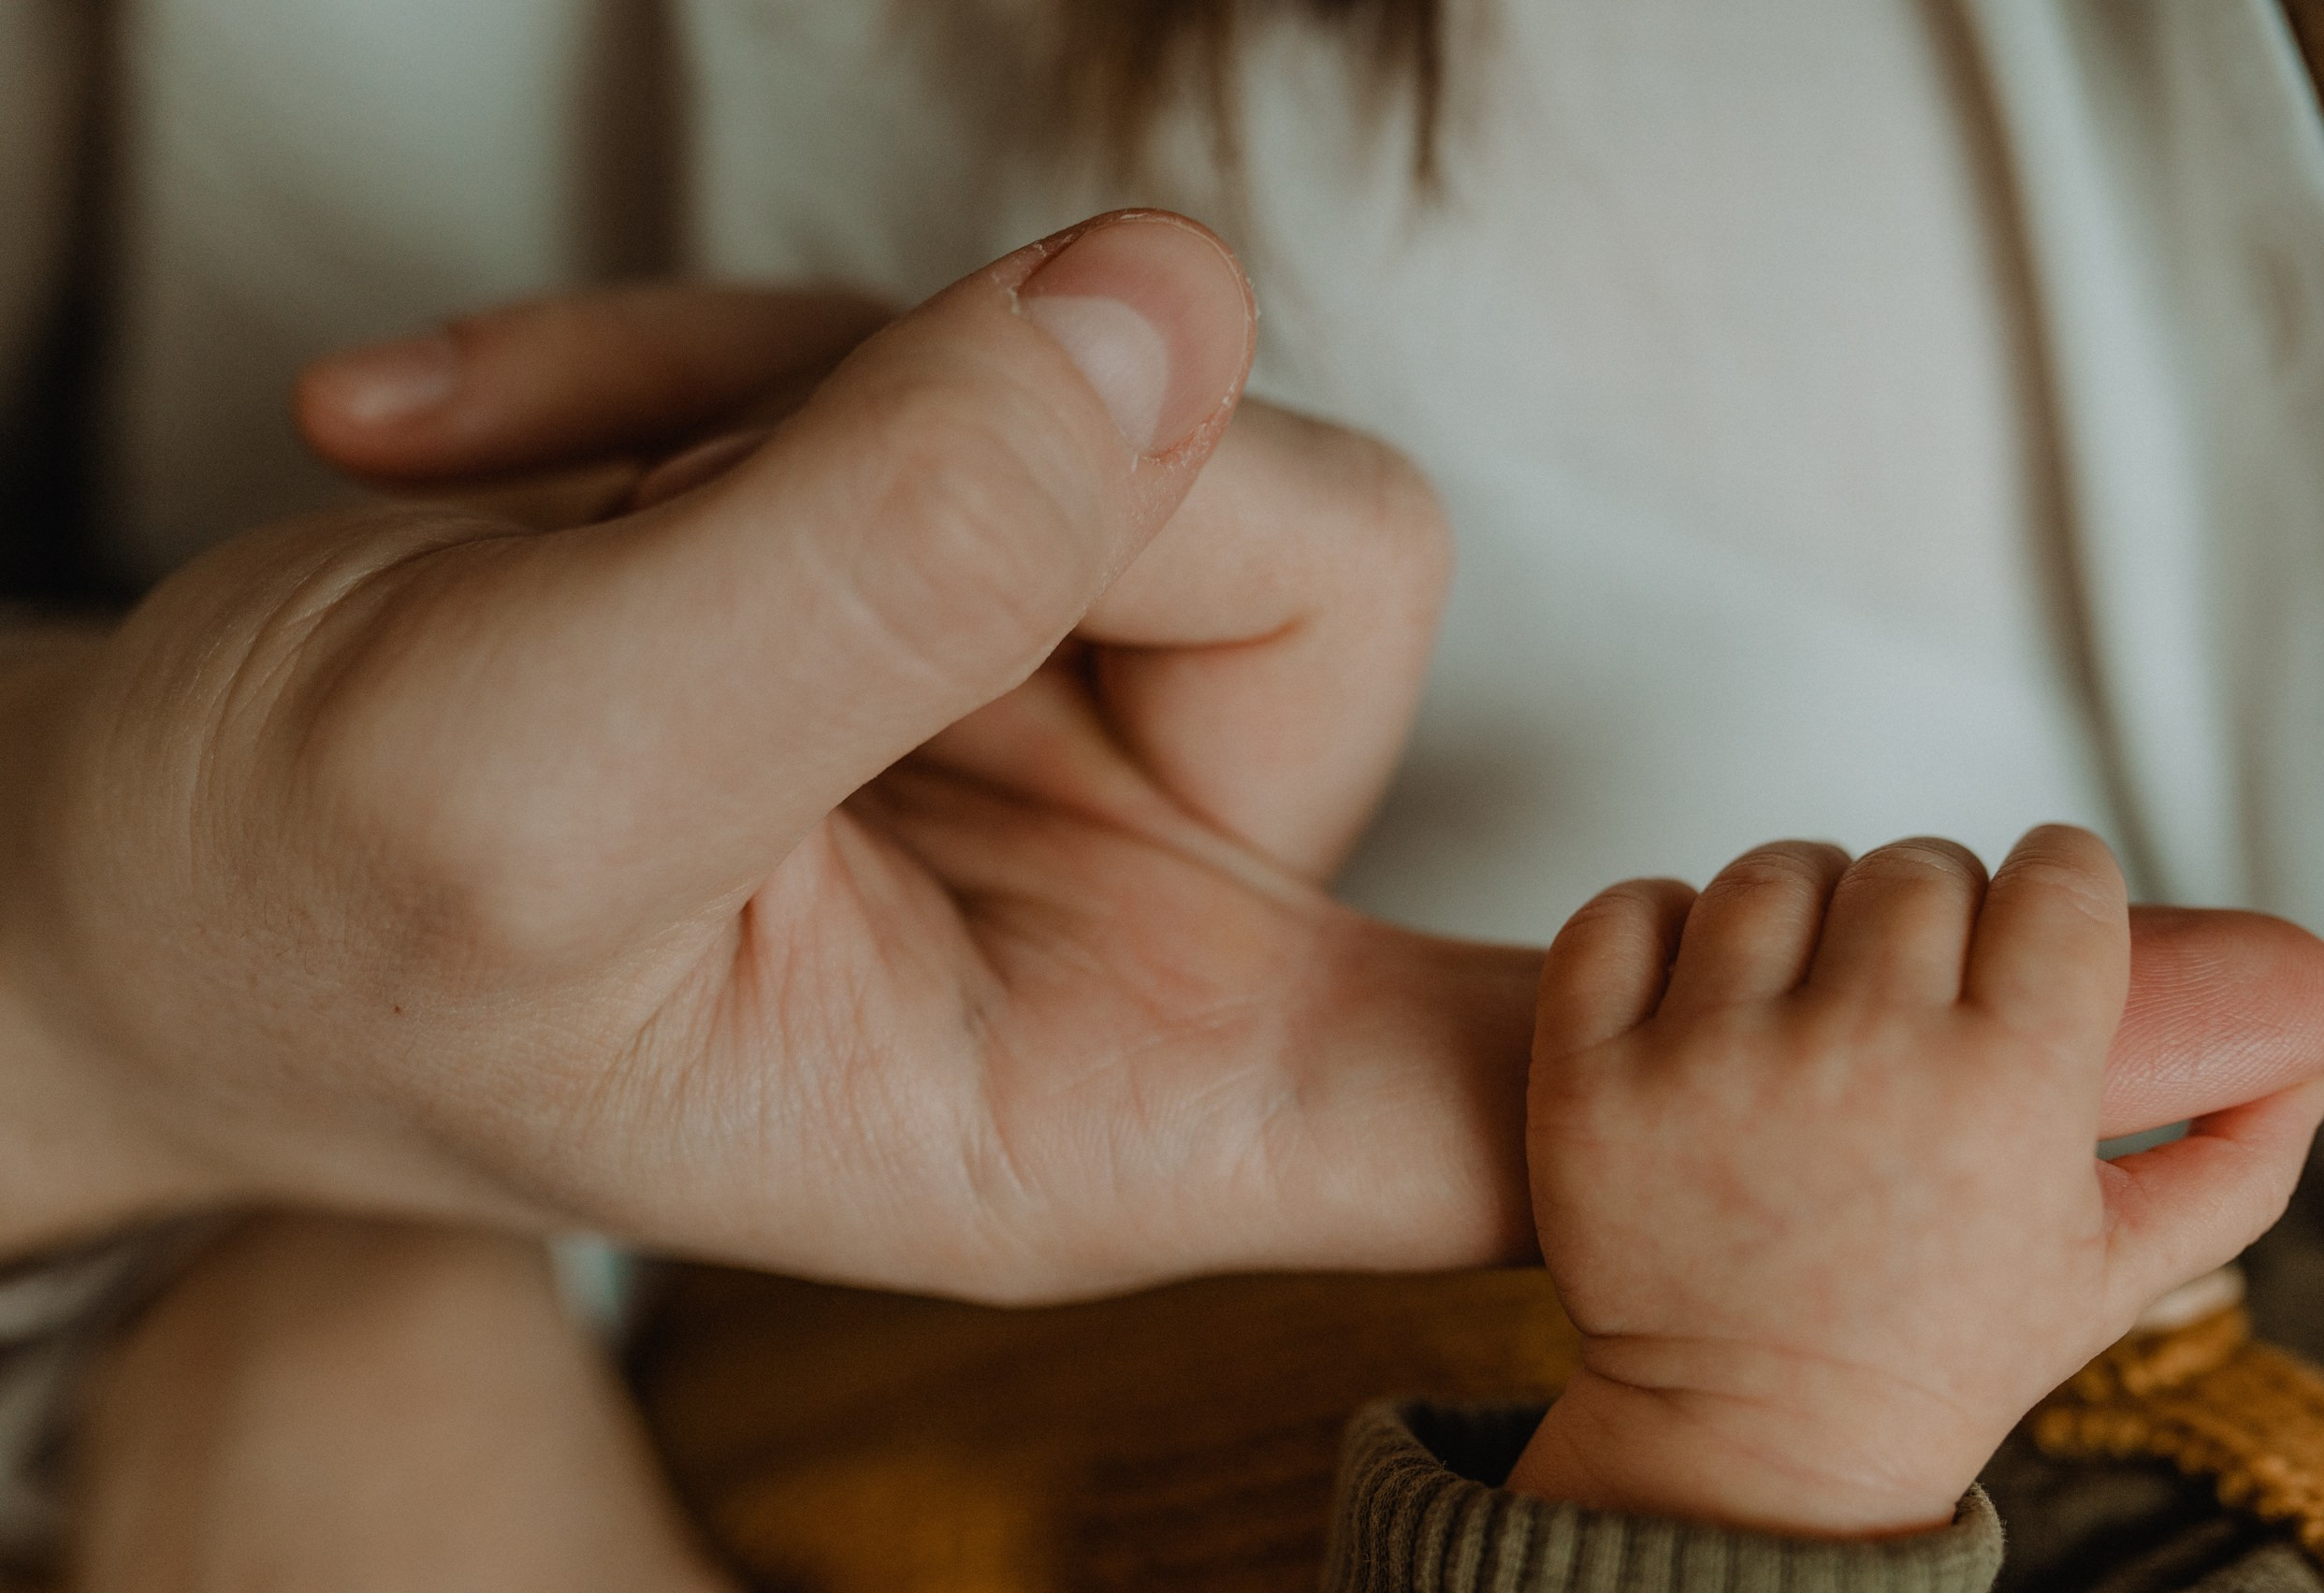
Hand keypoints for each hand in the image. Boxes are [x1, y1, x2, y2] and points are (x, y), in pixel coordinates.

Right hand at [0, 211, 1537, 1294]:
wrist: (179, 869)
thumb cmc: (318, 926)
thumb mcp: (537, 784)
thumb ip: (861, 567)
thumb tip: (1165, 313)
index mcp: (1111, 1104)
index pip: (1523, 1109)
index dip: (1668, 1011)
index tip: (1793, 894)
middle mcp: (1155, 920)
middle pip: (1326, 569)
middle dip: (1016, 479)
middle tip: (713, 532)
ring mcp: (1083, 719)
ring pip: (1155, 406)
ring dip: (830, 383)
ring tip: (563, 499)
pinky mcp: (995, 565)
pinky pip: (989, 342)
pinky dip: (732, 347)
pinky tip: (518, 442)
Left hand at [1505, 829, 2323, 1536]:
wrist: (1757, 1436)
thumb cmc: (1937, 1347)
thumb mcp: (2109, 1274)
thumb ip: (2227, 1170)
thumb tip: (2308, 1071)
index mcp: (2007, 1087)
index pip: (2057, 880)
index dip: (2057, 877)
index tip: (2035, 906)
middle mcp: (1860, 1052)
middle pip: (1915, 869)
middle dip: (1933, 899)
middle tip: (1915, 958)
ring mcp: (1711, 1060)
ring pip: (1770, 873)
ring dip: (1798, 898)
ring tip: (1804, 965)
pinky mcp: (1592, 1075)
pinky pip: (1623, 915)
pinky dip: (1654, 919)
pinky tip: (1691, 965)